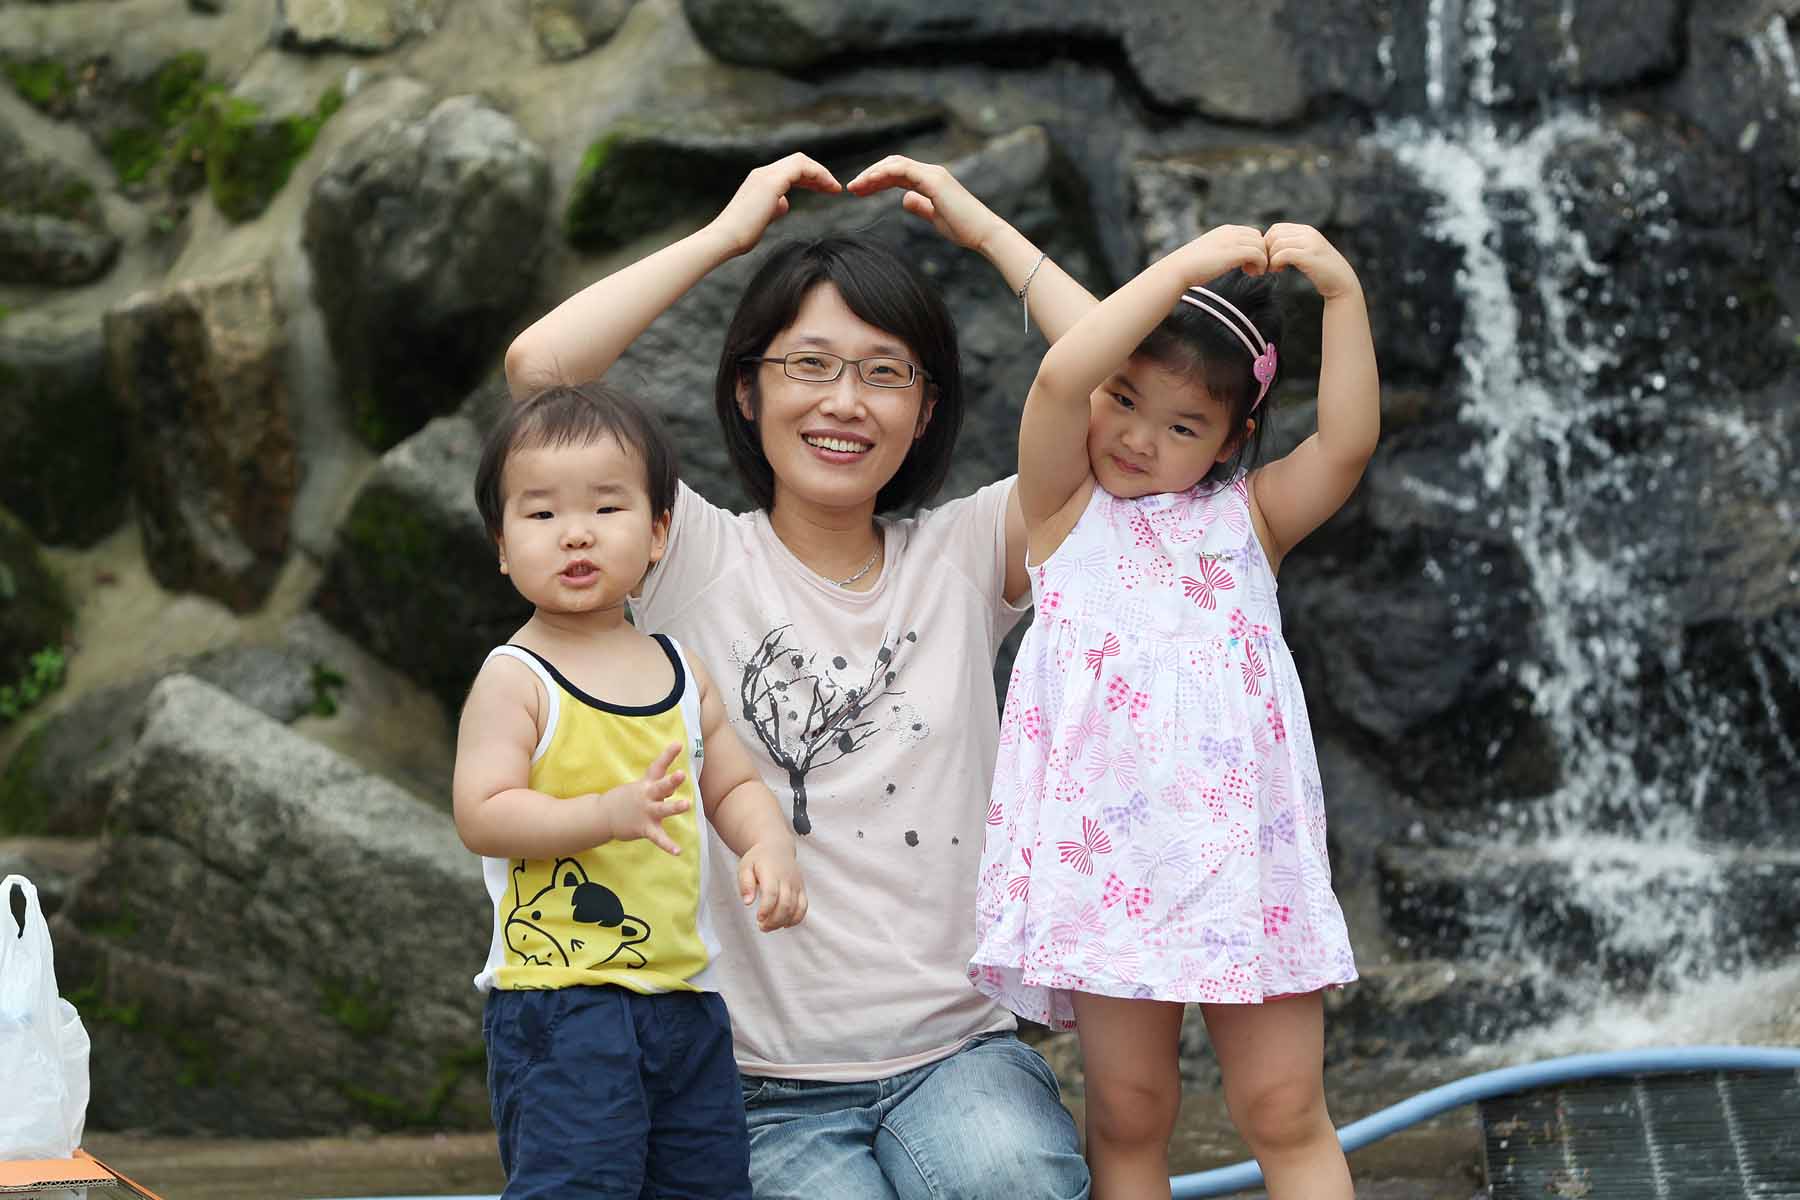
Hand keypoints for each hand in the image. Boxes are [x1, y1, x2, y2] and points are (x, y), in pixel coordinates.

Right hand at [595, 742, 689, 854]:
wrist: (603, 816)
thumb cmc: (627, 799)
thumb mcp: (641, 788)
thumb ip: (658, 786)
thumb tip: (674, 785)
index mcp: (646, 784)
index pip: (658, 767)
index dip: (668, 755)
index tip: (678, 744)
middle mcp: (647, 796)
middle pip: (660, 787)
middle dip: (671, 781)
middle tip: (681, 774)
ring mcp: (646, 812)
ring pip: (662, 809)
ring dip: (674, 807)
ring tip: (687, 804)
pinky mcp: (644, 828)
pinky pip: (658, 838)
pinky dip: (667, 845)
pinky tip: (678, 851)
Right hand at [708, 153, 842, 257]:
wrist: (725, 238)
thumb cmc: (740, 235)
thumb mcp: (762, 218)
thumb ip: (773, 208)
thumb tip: (784, 204)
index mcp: (760, 181)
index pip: (790, 170)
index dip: (809, 178)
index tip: (825, 190)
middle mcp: (762, 173)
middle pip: (797, 162)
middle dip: (818, 174)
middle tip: (834, 188)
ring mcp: (766, 175)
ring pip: (800, 161)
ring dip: (821, 173)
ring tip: (835, 188)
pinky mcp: (771, 182)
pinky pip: (801, 168)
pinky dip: (818, 175)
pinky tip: (828, 188)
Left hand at [737, 840, 806, 930]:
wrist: (777, 847)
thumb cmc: (758, 859)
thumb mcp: (745, 866)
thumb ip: (745, 883)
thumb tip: (747, 902)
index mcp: (771, 872)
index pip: (772, 894)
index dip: (766, 909)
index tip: (759, 919)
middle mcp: (787, 878)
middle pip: (785, 904)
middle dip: (774, 920)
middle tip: (762, 926)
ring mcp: (796, 884)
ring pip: (795, 908)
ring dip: (782, 922)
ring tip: (769, 926)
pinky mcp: (801, 889)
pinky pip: (803, 907)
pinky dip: (796, 919)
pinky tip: (784, 924)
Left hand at [847, 155, 1000, 252]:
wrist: (983, 233)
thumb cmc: (964, 229)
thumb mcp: (935, 217)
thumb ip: (920, 206)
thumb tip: (904, 200)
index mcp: (930, 181)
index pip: (898, 173)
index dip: (877, 180)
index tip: (860, 192)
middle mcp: (931, 172)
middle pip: (893, 164)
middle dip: (870, 174)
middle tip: (852, 188)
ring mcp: (933, 174)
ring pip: (895, 164)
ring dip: (873, 173)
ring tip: (856, 186)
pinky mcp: (933, 181)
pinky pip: (903, 170)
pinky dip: (884, 173)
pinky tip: (870, 182)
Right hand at [1178, 224, 1269, 283]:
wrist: (1178, 270)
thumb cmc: (1190, 267)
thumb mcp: (1209, 253)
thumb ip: (1222, 251)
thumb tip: (1228, 261)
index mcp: (1224, 230)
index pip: (1251, 233)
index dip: (1254, 248)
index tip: (1248, 263)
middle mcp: (1230, 232)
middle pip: (1258, 237)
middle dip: (1261, 253)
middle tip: (1253, 269)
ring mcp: (1232, 241)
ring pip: (1261, 245)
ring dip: (1262, 260)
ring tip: (1253, 273)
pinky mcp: (1234, 253)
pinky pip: (1259, 255)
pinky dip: (1261, 265)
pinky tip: (1253, 274)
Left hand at [1265, 223, 1359, 300]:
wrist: (1342, 282)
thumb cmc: (1322, 271)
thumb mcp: (1306, 252)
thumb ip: (1293, 246)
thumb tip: (1267, 247)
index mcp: (1306, 230)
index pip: (1276, 229)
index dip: (1267, 244)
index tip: (1270, 259)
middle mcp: (1308, 233)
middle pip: (1274, 235)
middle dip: (1267, 251)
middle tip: (1270, 266)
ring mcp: (1310, 243)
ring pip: (1277, 244)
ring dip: (1271, 259)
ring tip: (1276, 269)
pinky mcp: (1310, 256)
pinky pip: (1284, 254)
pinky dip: (1276, 263)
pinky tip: (1280, 270)